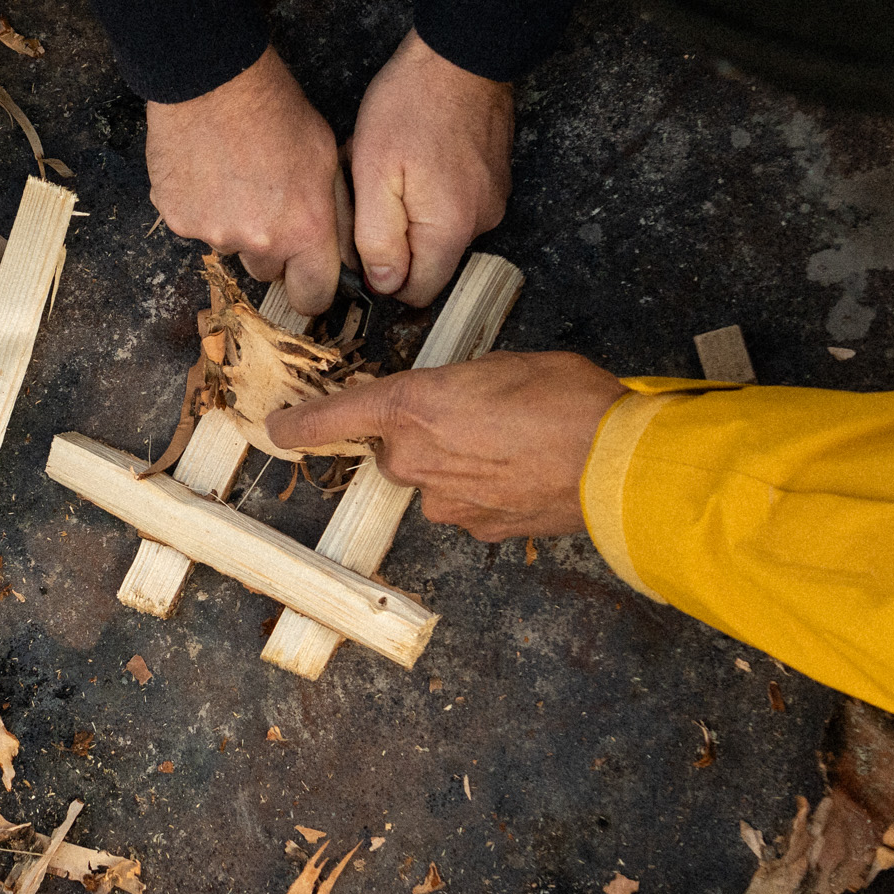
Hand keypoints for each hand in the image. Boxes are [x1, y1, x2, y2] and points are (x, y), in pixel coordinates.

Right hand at [147, 49, 347, 311]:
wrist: (212, 81)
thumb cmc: (275, 110)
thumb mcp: (327, 157)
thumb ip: (336, 214)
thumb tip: (344, 258)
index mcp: (304, 230)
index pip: (313, 297)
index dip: (311, 289)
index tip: (306, 279)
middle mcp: (258, 241)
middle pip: (267, 271)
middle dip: (270, 248)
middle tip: (267, 203)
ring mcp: (213, 233)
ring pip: (229, 248)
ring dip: (233, 226)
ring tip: (234, 178)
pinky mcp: (178, 219)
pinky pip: (194, 227)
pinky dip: (200, 208)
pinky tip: (207, 171)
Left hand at [268, 350, 626, 540]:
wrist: (615, 463)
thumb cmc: (566, 398)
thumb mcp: (499, 365)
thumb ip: (454, 385)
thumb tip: (451, 401)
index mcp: (411, 405)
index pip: (335, 417)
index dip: (303, 423)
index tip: (278, 428)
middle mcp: (413, 459)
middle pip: (395, 449)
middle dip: (424, 435)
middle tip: (479, 416)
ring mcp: (442, 501)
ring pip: (431, 479)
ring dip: (459, 464)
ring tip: (514, 444)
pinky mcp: (474, 528)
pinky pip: (464, 505)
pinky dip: (485, 491)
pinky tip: (524, 473)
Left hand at [343, 32, 513, 304]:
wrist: (461, 53)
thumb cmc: (411, 106)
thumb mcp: (373, 173)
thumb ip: (377, 238)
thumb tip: (384, 285)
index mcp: (449, 231)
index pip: (417, 293)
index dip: (383, 277)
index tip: (362, 238)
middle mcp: (481, 223)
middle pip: (430, 262)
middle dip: (396, 238)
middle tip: (373, 192)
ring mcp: (492, 199)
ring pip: (441, 230)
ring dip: (412, 211)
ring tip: (392, 167)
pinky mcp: (494, 178)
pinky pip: (456, 203)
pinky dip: (432, 191)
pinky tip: (415, 156)